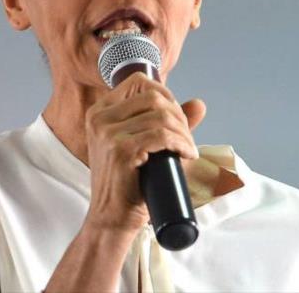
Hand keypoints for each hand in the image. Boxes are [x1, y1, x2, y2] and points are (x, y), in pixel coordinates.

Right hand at [82, 72, 206, 232]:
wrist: (111, 217)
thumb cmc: (127, 183)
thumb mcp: (143, 146)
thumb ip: (168, 122)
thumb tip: (199, 104)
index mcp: (99, 112)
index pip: (138, 81)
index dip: (166, 94)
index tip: (176, 118)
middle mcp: (99, 117)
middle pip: (153, 96)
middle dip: (179, 116)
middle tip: (185, 139)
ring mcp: (107, 133)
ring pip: (161, 116)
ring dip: (183, 133)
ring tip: (187, 150)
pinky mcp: (120, 150)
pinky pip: (162, 136)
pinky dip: (181, 144)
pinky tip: (186, 155)